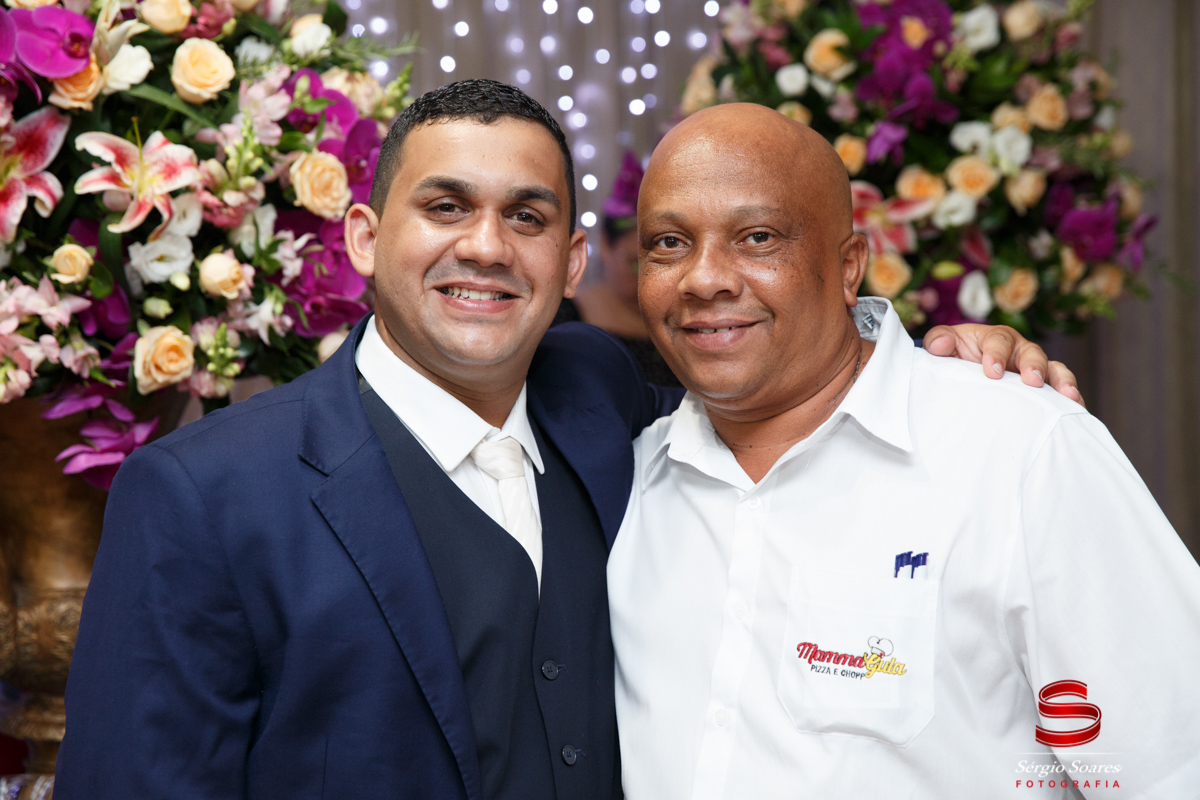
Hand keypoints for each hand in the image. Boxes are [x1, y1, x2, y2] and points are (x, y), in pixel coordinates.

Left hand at [924, 324, 1083, 406]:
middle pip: (1033, 353)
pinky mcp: (1045, 391)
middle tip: (1033, 381)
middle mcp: (1020, 351)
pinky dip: (1071, 402)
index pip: (999, 340)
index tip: (991, 371)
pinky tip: (1077, 413)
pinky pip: (1062, 394)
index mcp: (996, 338)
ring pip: (1054, 371)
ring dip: (1062, 382)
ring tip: (1068, 396)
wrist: (964, 373)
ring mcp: (1036, 370)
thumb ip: (938, 341)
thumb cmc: (956, 357)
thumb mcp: (945, 346)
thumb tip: (938, 346)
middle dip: (1034, 365)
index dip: (996, 353)